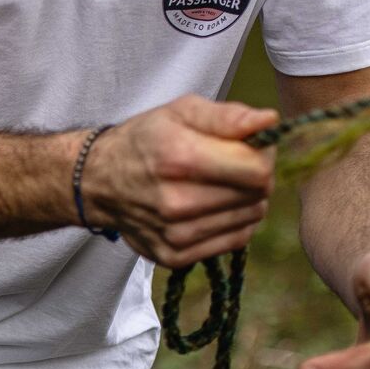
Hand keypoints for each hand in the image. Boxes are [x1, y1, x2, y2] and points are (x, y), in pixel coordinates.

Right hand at [79, 94, 277, 268]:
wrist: (100, 182)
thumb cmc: (146, 140)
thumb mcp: (181, 111)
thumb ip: (227, 115)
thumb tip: (269, 123)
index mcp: (179, 159)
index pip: (257, 170)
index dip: (264, 155)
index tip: (251, 148)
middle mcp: (176, 203)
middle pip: (257, 196)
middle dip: (257, 177)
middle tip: (236, 165)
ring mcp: (175, 235)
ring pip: (250, 220)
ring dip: (247, 201)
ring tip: (223, 185)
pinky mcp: (175, 257)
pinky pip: (233, 242)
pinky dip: (234, 223)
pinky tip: (216, 207)